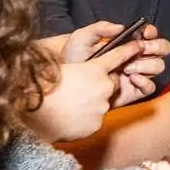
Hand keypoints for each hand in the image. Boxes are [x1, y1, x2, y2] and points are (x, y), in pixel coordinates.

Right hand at [27, 25, 156, 141]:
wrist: (32, 112)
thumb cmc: (40, 85)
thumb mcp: (60, 66)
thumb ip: (81, 65)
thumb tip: (89, 68)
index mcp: (94, 69)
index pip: (117, 56)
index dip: (128, 50)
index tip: (138, 45)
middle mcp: (103, 88)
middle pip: (111, 83)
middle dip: (101, 84)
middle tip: (81, 88)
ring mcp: (101, 108)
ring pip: (102, 102)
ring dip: (91, 103)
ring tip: (70, 104)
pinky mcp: (96, 125)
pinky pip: (94, 119)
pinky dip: (85, 118)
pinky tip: (69, 117)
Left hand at [60, 20, 169, 108]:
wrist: (68, 86)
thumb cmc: (73, 61)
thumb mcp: (81, 39)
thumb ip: (99, 28)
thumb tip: (120, 27)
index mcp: (127, 43)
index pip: (148, 35)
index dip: (151, 32)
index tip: (145, 33)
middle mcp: (136, 57)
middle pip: (162, 49)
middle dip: (155, 47)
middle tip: (141, 49)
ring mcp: (137, 74)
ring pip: (158, 67)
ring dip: (146, 65)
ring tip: (127, 68)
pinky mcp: (135, 90)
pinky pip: (150, 87)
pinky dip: (145, 81)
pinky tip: (131, 78)